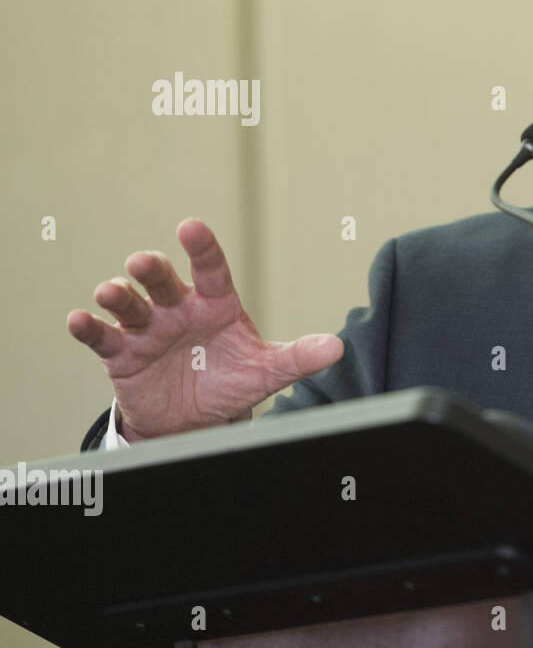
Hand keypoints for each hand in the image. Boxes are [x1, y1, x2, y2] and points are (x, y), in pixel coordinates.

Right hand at [67, 219, 342, 441]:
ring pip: (128, 303)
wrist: (196, 420)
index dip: (201, 249)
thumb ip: (297, 357)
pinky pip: (102, 338)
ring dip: (117, 294)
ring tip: (111, 292)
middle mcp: (178, 309)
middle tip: (144, 263)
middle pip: (162, 281)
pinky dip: (88, 328)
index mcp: (215, 304)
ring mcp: (146, 329)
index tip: (190, 226)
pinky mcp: (121, 354)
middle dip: (151, 270)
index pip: (211, 269)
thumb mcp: (266, 371)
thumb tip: (337, 347)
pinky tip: (79, 320)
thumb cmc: (231, 381)